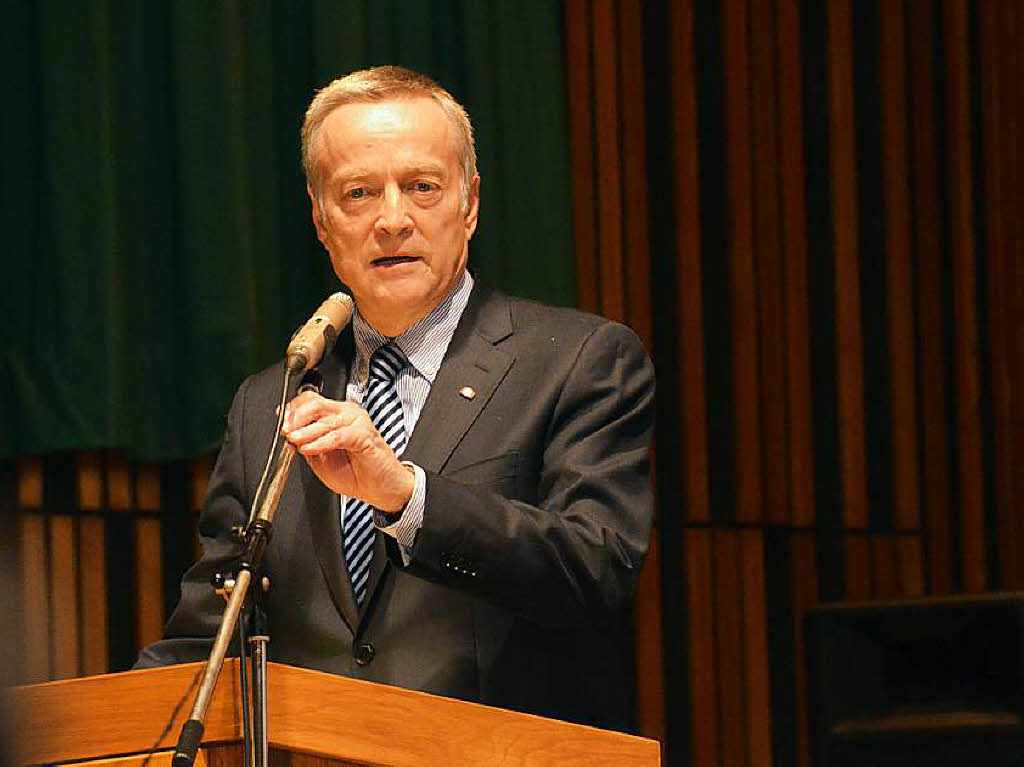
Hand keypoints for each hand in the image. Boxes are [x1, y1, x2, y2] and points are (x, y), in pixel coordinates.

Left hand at [281, 391, 414, 511]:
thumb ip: (306, 445)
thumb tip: (289, 436)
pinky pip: (338, 436)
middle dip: (296, 417)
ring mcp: (358, 423)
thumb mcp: (321, 460)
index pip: (310, 401)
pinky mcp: (365, 436)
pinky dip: (321, 442)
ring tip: (294, 440)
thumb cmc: (357, 474)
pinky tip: (309, 448)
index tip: (281, 423)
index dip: (293, 410)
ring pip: (325, 419)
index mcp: (337, 416)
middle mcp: (347, 414)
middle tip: (285, 430)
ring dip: (306, 431)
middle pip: (316, 404)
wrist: (381, 489)